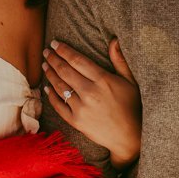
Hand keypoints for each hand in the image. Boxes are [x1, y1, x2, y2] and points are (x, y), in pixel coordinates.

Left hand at [45, 39, 141, 167]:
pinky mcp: (76, 122)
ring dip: (50, 74)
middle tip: (46, 51)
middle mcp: (90, 93)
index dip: (63, 50)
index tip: (55, 43)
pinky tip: (47, 87)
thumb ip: (120, 60)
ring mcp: (82, 108)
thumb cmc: (132, 107)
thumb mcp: (130, 82)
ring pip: (60, 86)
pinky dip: (51, 95)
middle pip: (65, 70)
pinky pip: (59, 106)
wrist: (131, 138)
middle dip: (53, 58)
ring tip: (45, 65)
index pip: (77, 60)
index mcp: (103, 80)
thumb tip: (114, 39)